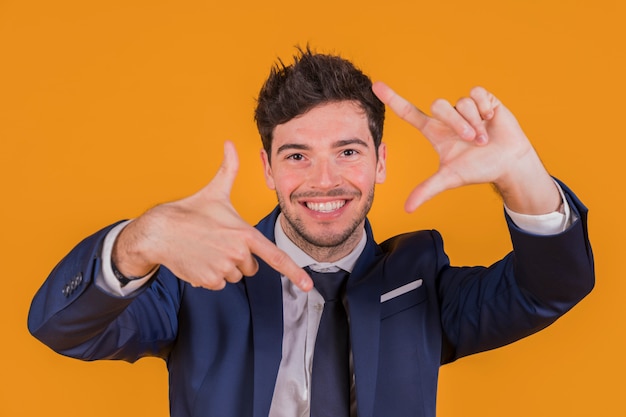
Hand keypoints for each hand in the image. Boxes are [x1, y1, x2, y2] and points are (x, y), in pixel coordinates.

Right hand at [113, 141, 312, 291]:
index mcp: (245, 234)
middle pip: (252, 267)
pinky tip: (199, 260)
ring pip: (235, 276)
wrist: (159, 231)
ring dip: (225, 268)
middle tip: (220, 243)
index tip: (307, 285)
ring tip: (208, 250)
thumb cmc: (189, 211)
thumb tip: (230, 143)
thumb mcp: (215, 190)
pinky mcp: (209, 280)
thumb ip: (229, 168)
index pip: (276, 256)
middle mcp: (238, 253)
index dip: (295, 271)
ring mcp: (223, 268)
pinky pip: (219, 284)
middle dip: (240, 259)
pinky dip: (211, 275)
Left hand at [372, 82, 559, 213]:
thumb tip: (407, 208)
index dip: (392, 99)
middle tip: (472, 140)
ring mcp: (465, 107)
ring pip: (461, 102)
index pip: (408, 112)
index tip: (376, 86)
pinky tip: (491, 119)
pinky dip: (484, 108)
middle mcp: (448, 117)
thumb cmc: (478, 169)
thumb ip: (427, 189)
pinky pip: (477, 93)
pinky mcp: (484, 100)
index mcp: (435, 132)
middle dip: (457, 123)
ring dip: (473, 121)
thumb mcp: (449, 179)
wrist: (509, 163)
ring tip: (484, 138)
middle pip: (439, 106)